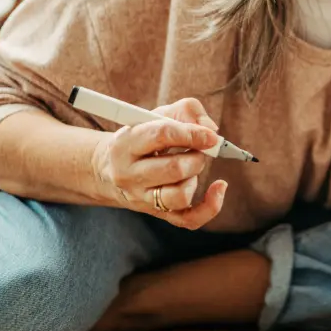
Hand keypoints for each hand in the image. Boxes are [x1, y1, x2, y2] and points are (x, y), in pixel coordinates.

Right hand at [90, 97, 227, 229]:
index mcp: (126, 144)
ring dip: (196, 178)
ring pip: (180, 195)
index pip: (162, 135)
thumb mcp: (157, 114)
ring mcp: (142, 198)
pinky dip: (210, 206)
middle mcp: (130, 175)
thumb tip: (210, 128)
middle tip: (199, 149)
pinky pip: (189, 219)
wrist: (110, 170)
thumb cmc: (142, 138)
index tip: (211, 135)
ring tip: (191, 167)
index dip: (192, 133)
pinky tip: (219, 187)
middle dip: (197, 157)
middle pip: (174, 169)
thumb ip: (187, 110)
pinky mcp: (158, 213)